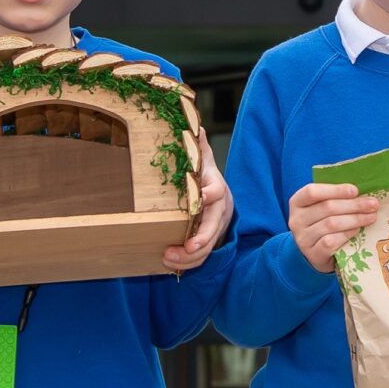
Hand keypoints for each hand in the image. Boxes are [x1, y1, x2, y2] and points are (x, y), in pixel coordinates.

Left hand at [162, 137, 231, 271]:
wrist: (214, 191)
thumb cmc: (202, 174)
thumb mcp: (200, 157)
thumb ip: (196, 144)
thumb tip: (194, 123)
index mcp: (217, 187)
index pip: (216, 191)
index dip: (209, 195)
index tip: (202, 199)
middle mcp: (220, 208)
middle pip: (215, 225)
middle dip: (201, 238)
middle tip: (187, 247)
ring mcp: (217, 226)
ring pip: (209, 246)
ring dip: (190, 256)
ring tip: (168, 258)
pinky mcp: (211, 239)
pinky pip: (203, 255)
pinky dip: (188, 262)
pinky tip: (171, 263)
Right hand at [289, 181, 378, 273]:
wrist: (315, 253)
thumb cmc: (322, 223)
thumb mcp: (322, 208)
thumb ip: (336, 197)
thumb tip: (362, 191)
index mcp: (297, 202)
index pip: (312, 191)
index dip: (336, 190)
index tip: (355, 190)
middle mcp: (296, 220)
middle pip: (327, 208)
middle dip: (354, 205)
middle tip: (373, 204)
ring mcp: (303, 238)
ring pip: (331, 224)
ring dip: (355, 219)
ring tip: (371, 217)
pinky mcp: (313, 254)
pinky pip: (331, 242)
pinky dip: (347, 234)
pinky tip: (357, 230)